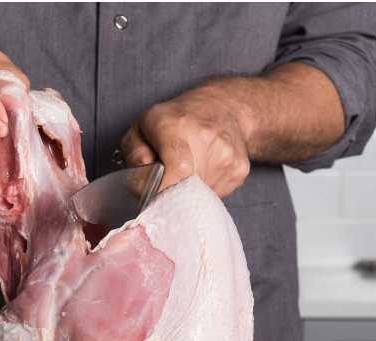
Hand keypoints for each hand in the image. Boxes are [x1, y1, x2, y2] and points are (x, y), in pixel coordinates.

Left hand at [122, 80, 251, 196]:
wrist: (224, 108)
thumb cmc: (177, 118)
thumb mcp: (144, 125)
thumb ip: (135, 153)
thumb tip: (142, 181)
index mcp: (175, 126)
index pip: (177, 170)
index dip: (164, 191)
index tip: (156, 197)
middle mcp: (206, 139)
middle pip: (186, 189)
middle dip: (173, 191)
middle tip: (168, 179)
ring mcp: (227, 157)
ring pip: (201, 195)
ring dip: (191, 190)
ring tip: (190, 168)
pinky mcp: (240, 170)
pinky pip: (217, 193)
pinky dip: (207, 188)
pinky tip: (206, 168)